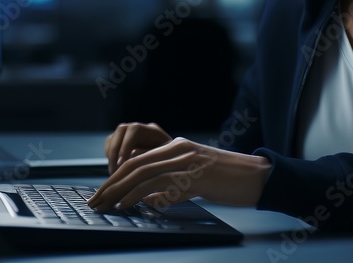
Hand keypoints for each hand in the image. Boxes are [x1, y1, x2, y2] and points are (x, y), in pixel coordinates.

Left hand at [87, 137, 271, 212]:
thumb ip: (173, 186)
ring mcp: (187, 160)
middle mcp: (178, 149)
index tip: (101, 193)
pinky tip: (127, 205)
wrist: (258, 176)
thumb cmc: (230, 180)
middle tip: (94, 201)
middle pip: (134, 164)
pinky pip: (159, 184)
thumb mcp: (196, 180)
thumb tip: (151, 199)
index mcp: (177, 147)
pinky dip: (138, 195)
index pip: (137, 160)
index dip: (115, 177)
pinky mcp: (195, 174)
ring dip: (118, 191)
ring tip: (104, 205)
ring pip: (142, 173)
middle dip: (110, 184)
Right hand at [103, 122, 171, 173]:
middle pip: (121, 129)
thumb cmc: (169, 163)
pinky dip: (110, 155)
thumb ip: (151, 161)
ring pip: (114, 137)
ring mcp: (131, 133)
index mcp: (154, 131)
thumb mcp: (165, 161)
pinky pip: (110, 144)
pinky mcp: (123, 140)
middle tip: (114, 170)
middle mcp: (141, 128)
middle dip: (115, 150)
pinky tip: (115, 168)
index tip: (122, 163)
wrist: (170, 161)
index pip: (135, 130)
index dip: (126, 145)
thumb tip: (133, 166)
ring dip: (111, 155)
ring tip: (114, 172)